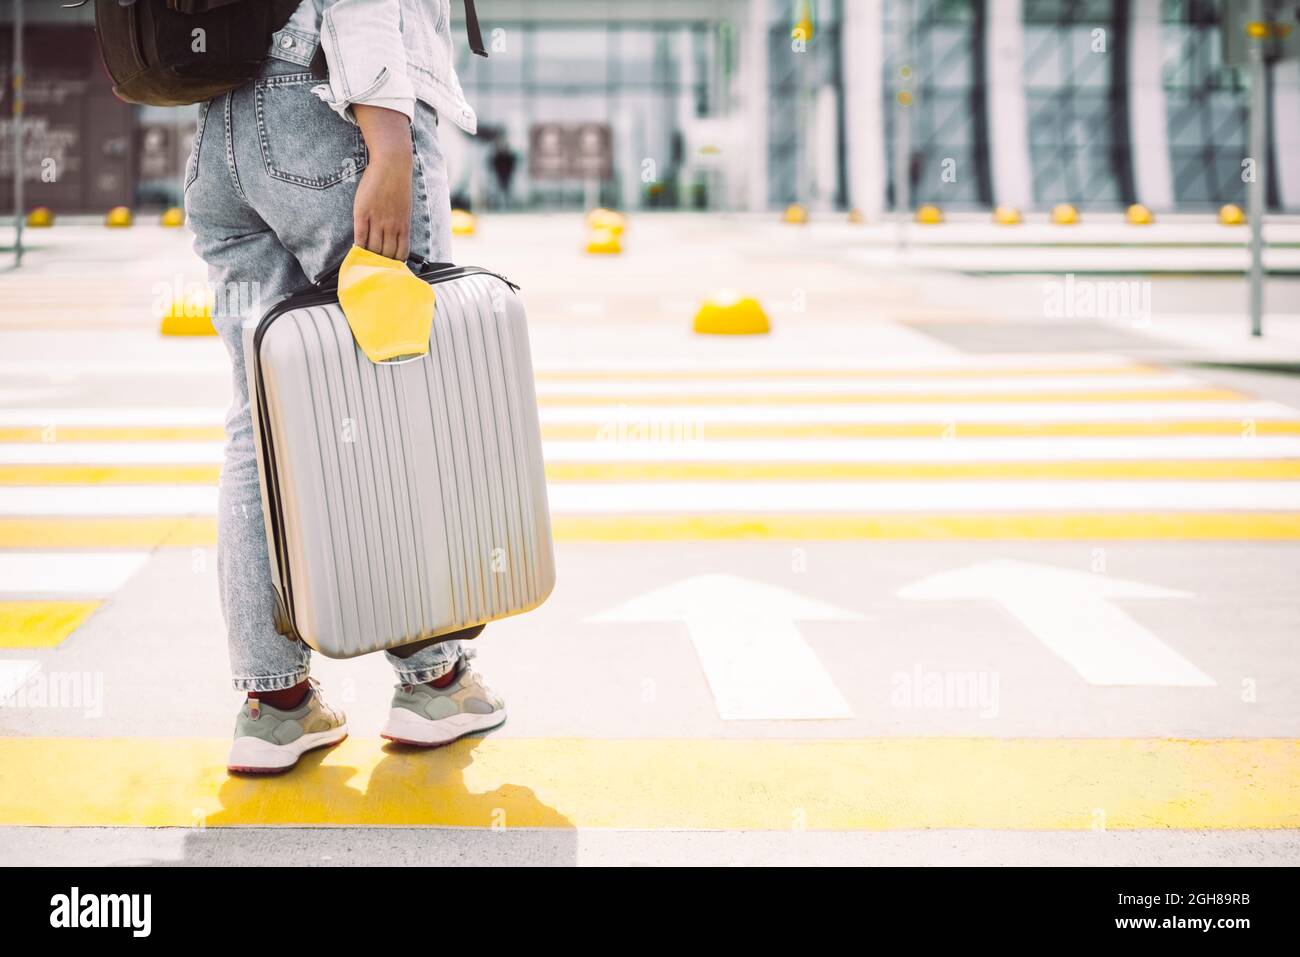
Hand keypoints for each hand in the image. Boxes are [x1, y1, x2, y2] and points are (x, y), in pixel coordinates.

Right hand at [353, 104, 413, 260]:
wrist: (392, 165)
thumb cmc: (399, 186)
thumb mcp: (405, 209)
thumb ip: (400, 225)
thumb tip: (396, 240)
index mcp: (404, 226)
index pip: (400, 254)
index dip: (395, 265)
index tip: (389, 269)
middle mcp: (391, 226)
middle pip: (386, 255)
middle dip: (381, 265)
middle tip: (374, 270)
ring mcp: (377, 220)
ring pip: (373, 248)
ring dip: (368, 258)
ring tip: (364, 264)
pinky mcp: (363, 213)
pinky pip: (360, 236)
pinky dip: (358, 246)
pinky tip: (355, 251)